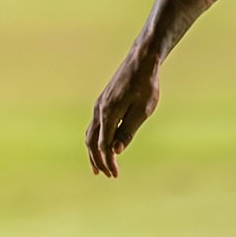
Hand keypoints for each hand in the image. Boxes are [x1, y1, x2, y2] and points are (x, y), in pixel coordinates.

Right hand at [86, 52, 161, 177]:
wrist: (141, 61)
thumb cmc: (146, 85)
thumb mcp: (143, 111)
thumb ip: (128, 131)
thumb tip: (116, 151)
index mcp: (108, 113)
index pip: (104, 145)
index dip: (109, 162)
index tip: (115, 175)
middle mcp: (99, 110)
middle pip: (91, 142)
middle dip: (97, 160)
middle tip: (106, 175)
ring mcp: (99, 105)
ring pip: (89, 134)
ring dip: (93, 152)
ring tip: (97, 167)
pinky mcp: (102, 102)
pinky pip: (93, 126)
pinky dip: (95, 140)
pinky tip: (102, 145)